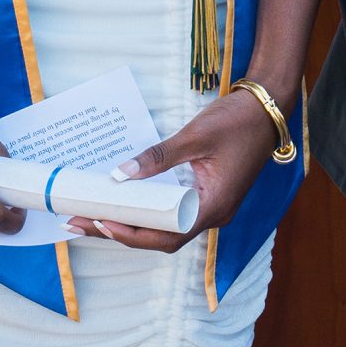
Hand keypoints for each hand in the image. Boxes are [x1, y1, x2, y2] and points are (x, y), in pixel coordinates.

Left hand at [71, 87, 280, 254]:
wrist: (267, 109)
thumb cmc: (237, 121)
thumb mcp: (195, 136)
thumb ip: (158, 157)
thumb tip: (120, 175)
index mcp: (213, 206)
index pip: (166, 235)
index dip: (131, 235)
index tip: (100, 223)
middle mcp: (211, 215)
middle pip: (160, 237)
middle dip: (118, 232)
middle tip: (78, 222)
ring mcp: (209, 207)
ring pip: (164, 228)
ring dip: (128, 224)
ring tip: (90, 218)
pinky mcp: (204, 195)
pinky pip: (170, 213)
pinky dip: (144, 211)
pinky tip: (121, 204)